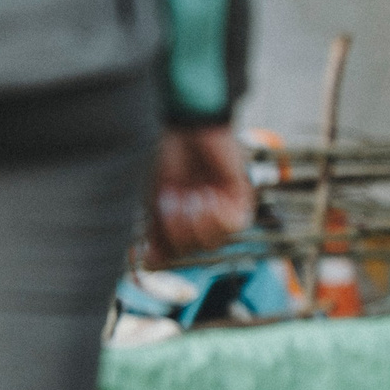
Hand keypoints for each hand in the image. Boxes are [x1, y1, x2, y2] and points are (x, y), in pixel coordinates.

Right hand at [145, 126, 253, 265]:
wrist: (186, 125)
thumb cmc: (166, 154)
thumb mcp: (151, 197)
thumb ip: (153, 230)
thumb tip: (149, 263)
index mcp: (176, 215)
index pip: (174, 252)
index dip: (163, 253)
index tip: (152, 241)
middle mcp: (199, 214)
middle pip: (193, 251)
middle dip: (177, 233)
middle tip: (172, 204)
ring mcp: (221, 205)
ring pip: (213, 242)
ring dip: (197, 225)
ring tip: (191, 200)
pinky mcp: (240, 194)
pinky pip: (236, 225)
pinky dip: (220, 220)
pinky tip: (209, 200)